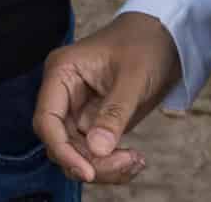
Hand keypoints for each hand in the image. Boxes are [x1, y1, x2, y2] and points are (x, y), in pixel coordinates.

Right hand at [34, 13, 182, 184]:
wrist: (164, 38)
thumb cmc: (145, 45)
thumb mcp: (133, 77)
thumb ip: (114, 113)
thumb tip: (96, 150)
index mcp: (62, 73)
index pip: (47, 120)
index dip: (62, 150)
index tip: (88, 172)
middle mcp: (64, 93)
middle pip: (61, 142)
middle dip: (90, 161)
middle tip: (126, 163)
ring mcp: (78, 108)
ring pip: (77, 152)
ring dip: (103, 166)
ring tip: (135, 162)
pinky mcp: (94, 121)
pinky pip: (94, 151)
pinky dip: (111, 162)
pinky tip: (134, 160)